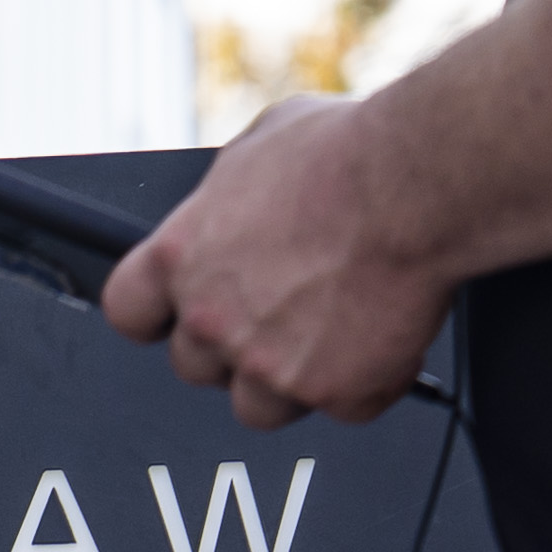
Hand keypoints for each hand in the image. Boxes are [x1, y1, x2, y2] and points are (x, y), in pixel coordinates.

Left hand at [102, 96, 455, 429]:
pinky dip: (368, 381)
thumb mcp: (263, 145)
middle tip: (287, 309)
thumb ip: (231, 195)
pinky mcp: (329, 391)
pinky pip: (343, 407)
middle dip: (236, 346)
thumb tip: (235, 203)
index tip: (178, 316)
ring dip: (294, 377)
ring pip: (260, 405)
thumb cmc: (351, 151)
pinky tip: (386, 335)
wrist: (421, 180)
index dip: (158, 318)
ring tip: (338, 326)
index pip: (130, 312)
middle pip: (197, 367)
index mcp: (181, 256)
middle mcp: (212, 318)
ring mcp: (266, 363)